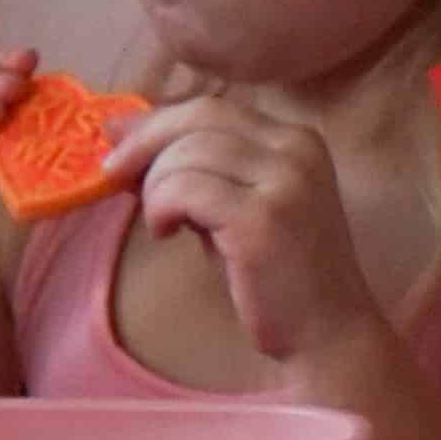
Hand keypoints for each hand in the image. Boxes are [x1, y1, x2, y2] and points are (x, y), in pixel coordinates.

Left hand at [112, 96, 381, 379]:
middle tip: (112, 174)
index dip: (158, 119)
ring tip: (163, 223)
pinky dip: (161, 207)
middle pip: (199, 117)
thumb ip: (198, 170)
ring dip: (155, 187)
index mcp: (297, 139)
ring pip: (186, 153)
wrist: (328, 332)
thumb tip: (124, 136)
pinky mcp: (261, 219)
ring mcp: (283, 182)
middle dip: (144, 142)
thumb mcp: (237, 207)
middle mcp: (296, 150)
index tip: (117, 138)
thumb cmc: (276, 276)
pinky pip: (185, 190)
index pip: (213, 106)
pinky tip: (167, 233)